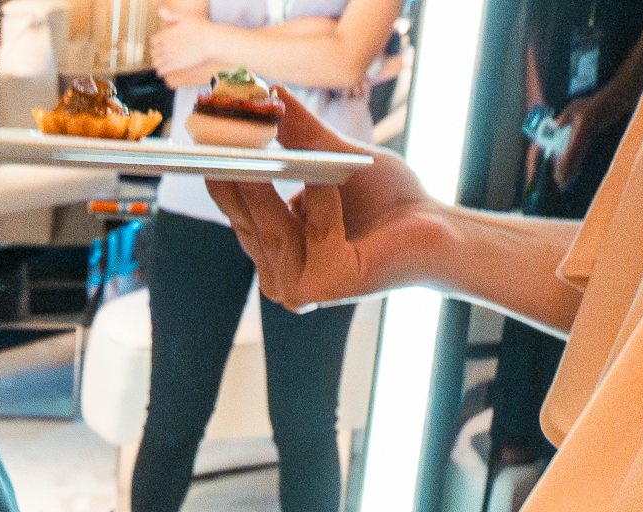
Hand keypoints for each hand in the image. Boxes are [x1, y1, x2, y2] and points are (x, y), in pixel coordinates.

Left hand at [146, 12, 220, 74]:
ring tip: (163, 62)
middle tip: (162, 53)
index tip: (162, 43)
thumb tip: (160, 10)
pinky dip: (161, 71)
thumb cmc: (200, 29)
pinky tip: (166, 69)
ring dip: (158, 62)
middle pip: (153, 52)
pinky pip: (161, 71)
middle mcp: (165, 46)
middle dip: (156, 52)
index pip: (153, 41)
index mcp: (165, 34)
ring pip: (155, 63)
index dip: (157, 42)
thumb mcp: (185, 18)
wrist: (210, 42)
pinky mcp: (174, 66)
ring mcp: (169, 57)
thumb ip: (171, 16)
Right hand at [203, 96, 443, 309]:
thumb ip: (298, 131)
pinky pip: (311, 234)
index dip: (223, 175)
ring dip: (273, 187)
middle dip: (237, 177)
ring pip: (272, 230)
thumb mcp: (333, 156)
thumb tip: (265, 91)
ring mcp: (299, 288)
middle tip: (220, 138)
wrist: (436, 229)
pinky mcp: (324, 287)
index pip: (239, 212)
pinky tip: (328, 178)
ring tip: (257, 144)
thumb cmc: (389, 198)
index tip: (206, 142)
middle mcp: (279, 277)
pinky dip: (321, 203)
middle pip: (249, 221)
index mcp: (274, 252)